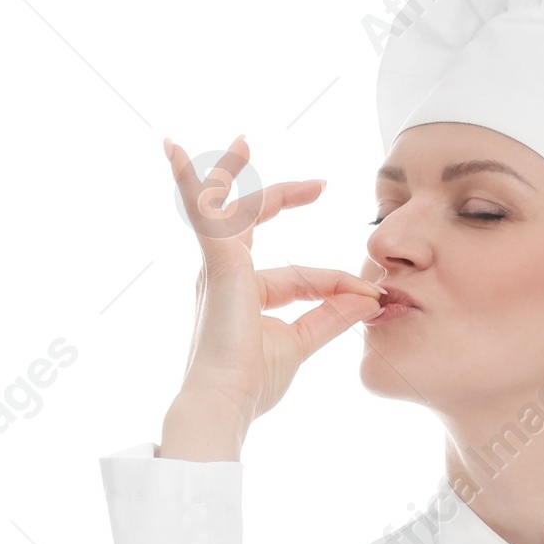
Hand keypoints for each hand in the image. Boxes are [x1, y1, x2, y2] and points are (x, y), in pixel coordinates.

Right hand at [159, 134, 384, 455]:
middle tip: (318, 184)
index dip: (335, 283)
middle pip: (255, 222)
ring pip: (228, 206)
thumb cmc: (251, 383)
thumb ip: (332, 316)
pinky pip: (204, 210)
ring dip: (233, 172)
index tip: (368, 294)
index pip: (299, 276)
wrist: (225, 402)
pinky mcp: (217, 260)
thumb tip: (370, 298)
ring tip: (244, 141)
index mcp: (246, 295)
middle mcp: (227, 274)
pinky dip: (191, 181)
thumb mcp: (301, 343)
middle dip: (284, 198)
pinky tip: (174, 151)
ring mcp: (219, 265)